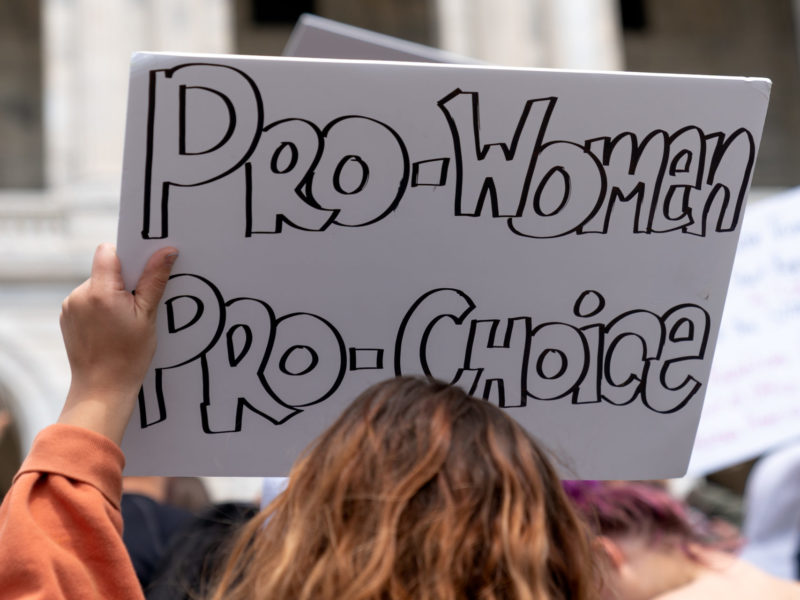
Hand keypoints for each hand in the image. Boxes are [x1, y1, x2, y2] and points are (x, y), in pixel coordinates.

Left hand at [58, 243, 177, 443]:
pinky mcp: (67, 317)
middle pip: (105, 270)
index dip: (127, 257)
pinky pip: (87, 300)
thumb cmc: (128, 356)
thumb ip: (155, 279)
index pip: (108, 252)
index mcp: (100, 291)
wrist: (102, 388)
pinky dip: (101, 307)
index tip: (142, 273)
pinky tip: (111, 328)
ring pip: (97, 285)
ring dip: (112, 295)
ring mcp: (70, 306)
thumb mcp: (148, 315)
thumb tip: (166, 251)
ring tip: (124, 322)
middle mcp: (79, 295)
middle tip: (138, 307)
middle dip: (123, 282)